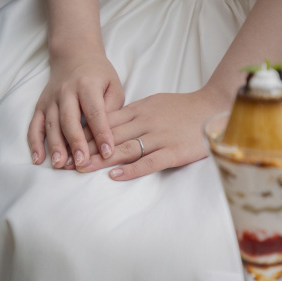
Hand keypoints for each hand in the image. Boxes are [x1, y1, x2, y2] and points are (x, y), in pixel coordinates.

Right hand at [27, 52, 123, 168]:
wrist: (74, 54)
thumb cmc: (98, 75)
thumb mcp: (113, 85)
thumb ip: (112, 108)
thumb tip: (106, 135)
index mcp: (88, 85)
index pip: (95, 112)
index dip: (102, 133)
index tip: (108, 151)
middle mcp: (66, 92)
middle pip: (70, 120)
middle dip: (75, 143)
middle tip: (81, 163)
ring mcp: (51, 99)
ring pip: (51, 124)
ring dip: (55, 146)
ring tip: (60, 164)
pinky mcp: (40, 106)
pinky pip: (35, 125)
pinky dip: (34, 143)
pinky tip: (37, 159)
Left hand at [77, 87, 230, 179]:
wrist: (216, 108)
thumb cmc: (184, 108)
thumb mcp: (154, 104)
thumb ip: (132, 114)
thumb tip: (108, 123)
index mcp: (139, 110)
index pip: (105, 122)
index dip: (84, 134)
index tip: (66, 144)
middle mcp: (146, 122)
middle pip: (109, 137)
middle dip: (85, 149)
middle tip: (65, 161)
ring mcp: (159, 137)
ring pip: (124, 149)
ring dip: (101, 160)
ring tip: (81, 168)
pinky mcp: (174, 152)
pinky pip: (149, 162)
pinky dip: (131, 170)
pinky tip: (115, 176)